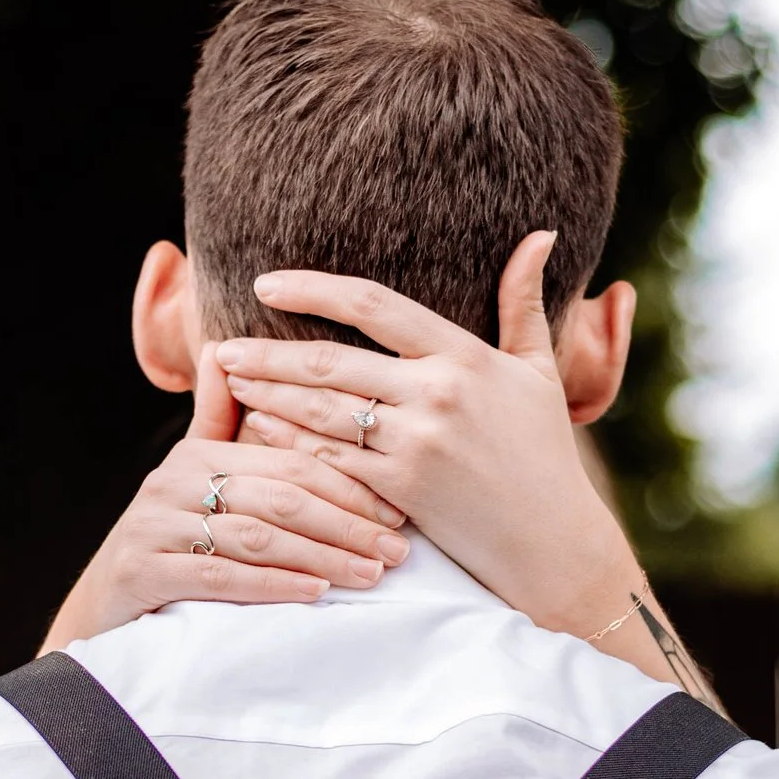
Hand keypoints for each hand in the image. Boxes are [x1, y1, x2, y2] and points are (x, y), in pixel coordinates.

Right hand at [40, 343, 411, 654]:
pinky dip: (272, 585)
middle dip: (346, 524)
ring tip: (371, 574)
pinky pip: (218, 576)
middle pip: (279, 496)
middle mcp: (171, 482)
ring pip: (255, 537)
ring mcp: (154, 527)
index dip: (348, 484)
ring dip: (321, 557)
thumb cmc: (170, 542)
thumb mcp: (196, 479)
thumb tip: (225, 347)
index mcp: (196, 452)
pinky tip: (315, 593)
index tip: (398, 512)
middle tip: (398, 549)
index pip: (289, 459)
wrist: (103, 608)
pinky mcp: (142, 571)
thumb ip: (220, 421)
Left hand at [218, 232, 647, 646]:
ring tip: (229, 382)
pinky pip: (330, 461)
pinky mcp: (400, 491)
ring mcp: (415, 444)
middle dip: (269, 354)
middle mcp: (435, 394)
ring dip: (268, 396)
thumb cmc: (545, 455)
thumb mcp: (540, 372)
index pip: (375, 306)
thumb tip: (541, 235)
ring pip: (321, 412)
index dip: (314, 289)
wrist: (554, 543)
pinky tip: (256, 434)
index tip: (266, 284)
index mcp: (463, 357)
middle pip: (331, 362)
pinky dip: (290, 445)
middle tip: (223, 346)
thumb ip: (526, 302)